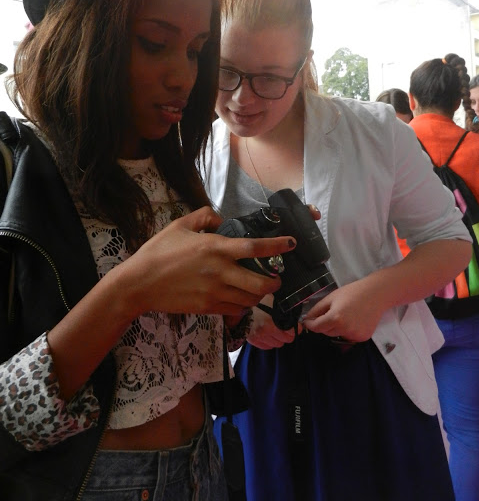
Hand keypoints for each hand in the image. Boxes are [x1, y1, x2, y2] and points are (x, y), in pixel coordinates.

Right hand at [115, 207, 296, 318]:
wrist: (139, 284)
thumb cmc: (158, 251)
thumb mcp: (180, 225)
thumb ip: (205, 216)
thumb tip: (221, 219)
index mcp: (215, 248)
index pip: (254, 247)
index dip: (277, 246)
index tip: (291, 243)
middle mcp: (220, 271)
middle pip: (260, 283)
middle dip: (274, 282)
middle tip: (276, 278)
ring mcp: (214, 292)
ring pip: (250, 300)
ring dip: (259, 295)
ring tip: (258, 289)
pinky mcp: (207, 308)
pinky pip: (234, 310)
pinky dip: (241, 305)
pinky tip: (238, 299)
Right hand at [246, 295, 300, 348]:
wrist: (237, 307)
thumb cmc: (255, 301)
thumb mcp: (270, 299)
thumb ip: (281, 306)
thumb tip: (292, 309)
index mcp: (271, 321)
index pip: (291, 332)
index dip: (295, 328)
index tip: (296, 326)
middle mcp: (266, 332)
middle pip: (286, 340)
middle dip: (287, 334)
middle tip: (286, 327)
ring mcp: (259, 338)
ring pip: (277, 344)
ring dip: (278, 338)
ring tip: (275, 330)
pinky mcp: (253, 341)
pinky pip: (267, 347)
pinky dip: (269, 342)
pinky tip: (267, 334)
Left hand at [301, 278, 385, 341]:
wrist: (376, 294)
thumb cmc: (353, 292)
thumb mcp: (332, 297)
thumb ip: (317, 309)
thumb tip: (308, 318)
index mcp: (336, 318)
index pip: (316, 327)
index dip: (310, 324)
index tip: (308, 320)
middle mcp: (345, 329)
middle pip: (326, 331)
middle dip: (324, 323)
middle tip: (331, 311)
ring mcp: (355, 335)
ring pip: (337, 335)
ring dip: (335, 328)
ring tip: (345, 314)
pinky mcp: (362, 338)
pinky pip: (348, 336)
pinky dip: (347, 330)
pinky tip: (353, 319)